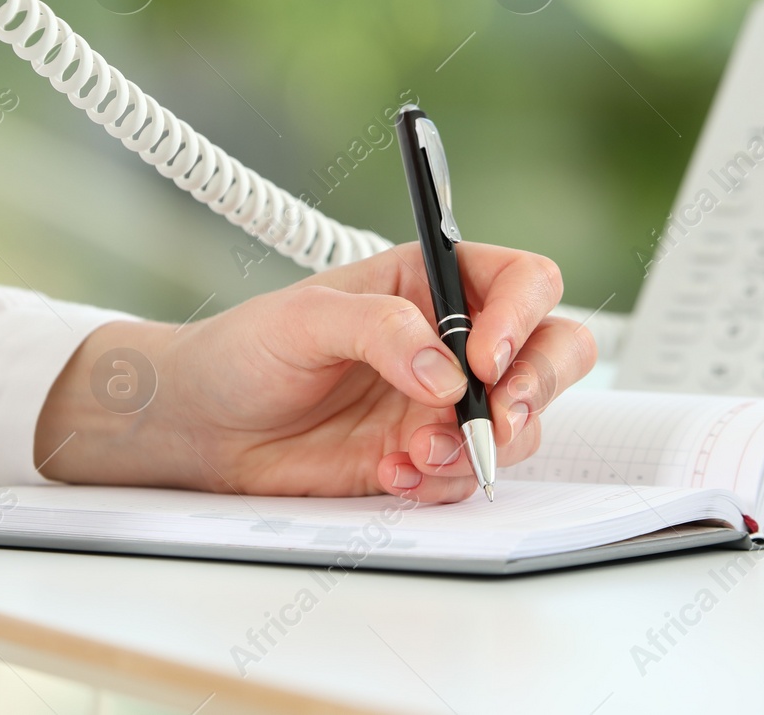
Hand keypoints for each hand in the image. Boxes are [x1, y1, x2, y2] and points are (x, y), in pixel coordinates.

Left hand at [34, 242, 596, 502]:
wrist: (208, 427)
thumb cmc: (248, 350)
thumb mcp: (304, 318)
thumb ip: (379, 330)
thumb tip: (445, 372)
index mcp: (433, 280)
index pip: (522, 280)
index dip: (522, 315)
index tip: (485, 357)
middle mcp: (454, 339)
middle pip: (554, 349)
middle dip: (537, 386)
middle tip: (498, 417)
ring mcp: (448, 403)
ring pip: (524, 422)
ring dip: (481, 445)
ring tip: (414, 452)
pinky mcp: (430, 457)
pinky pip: (472, 475)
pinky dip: (441, 483)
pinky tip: (389, 473)